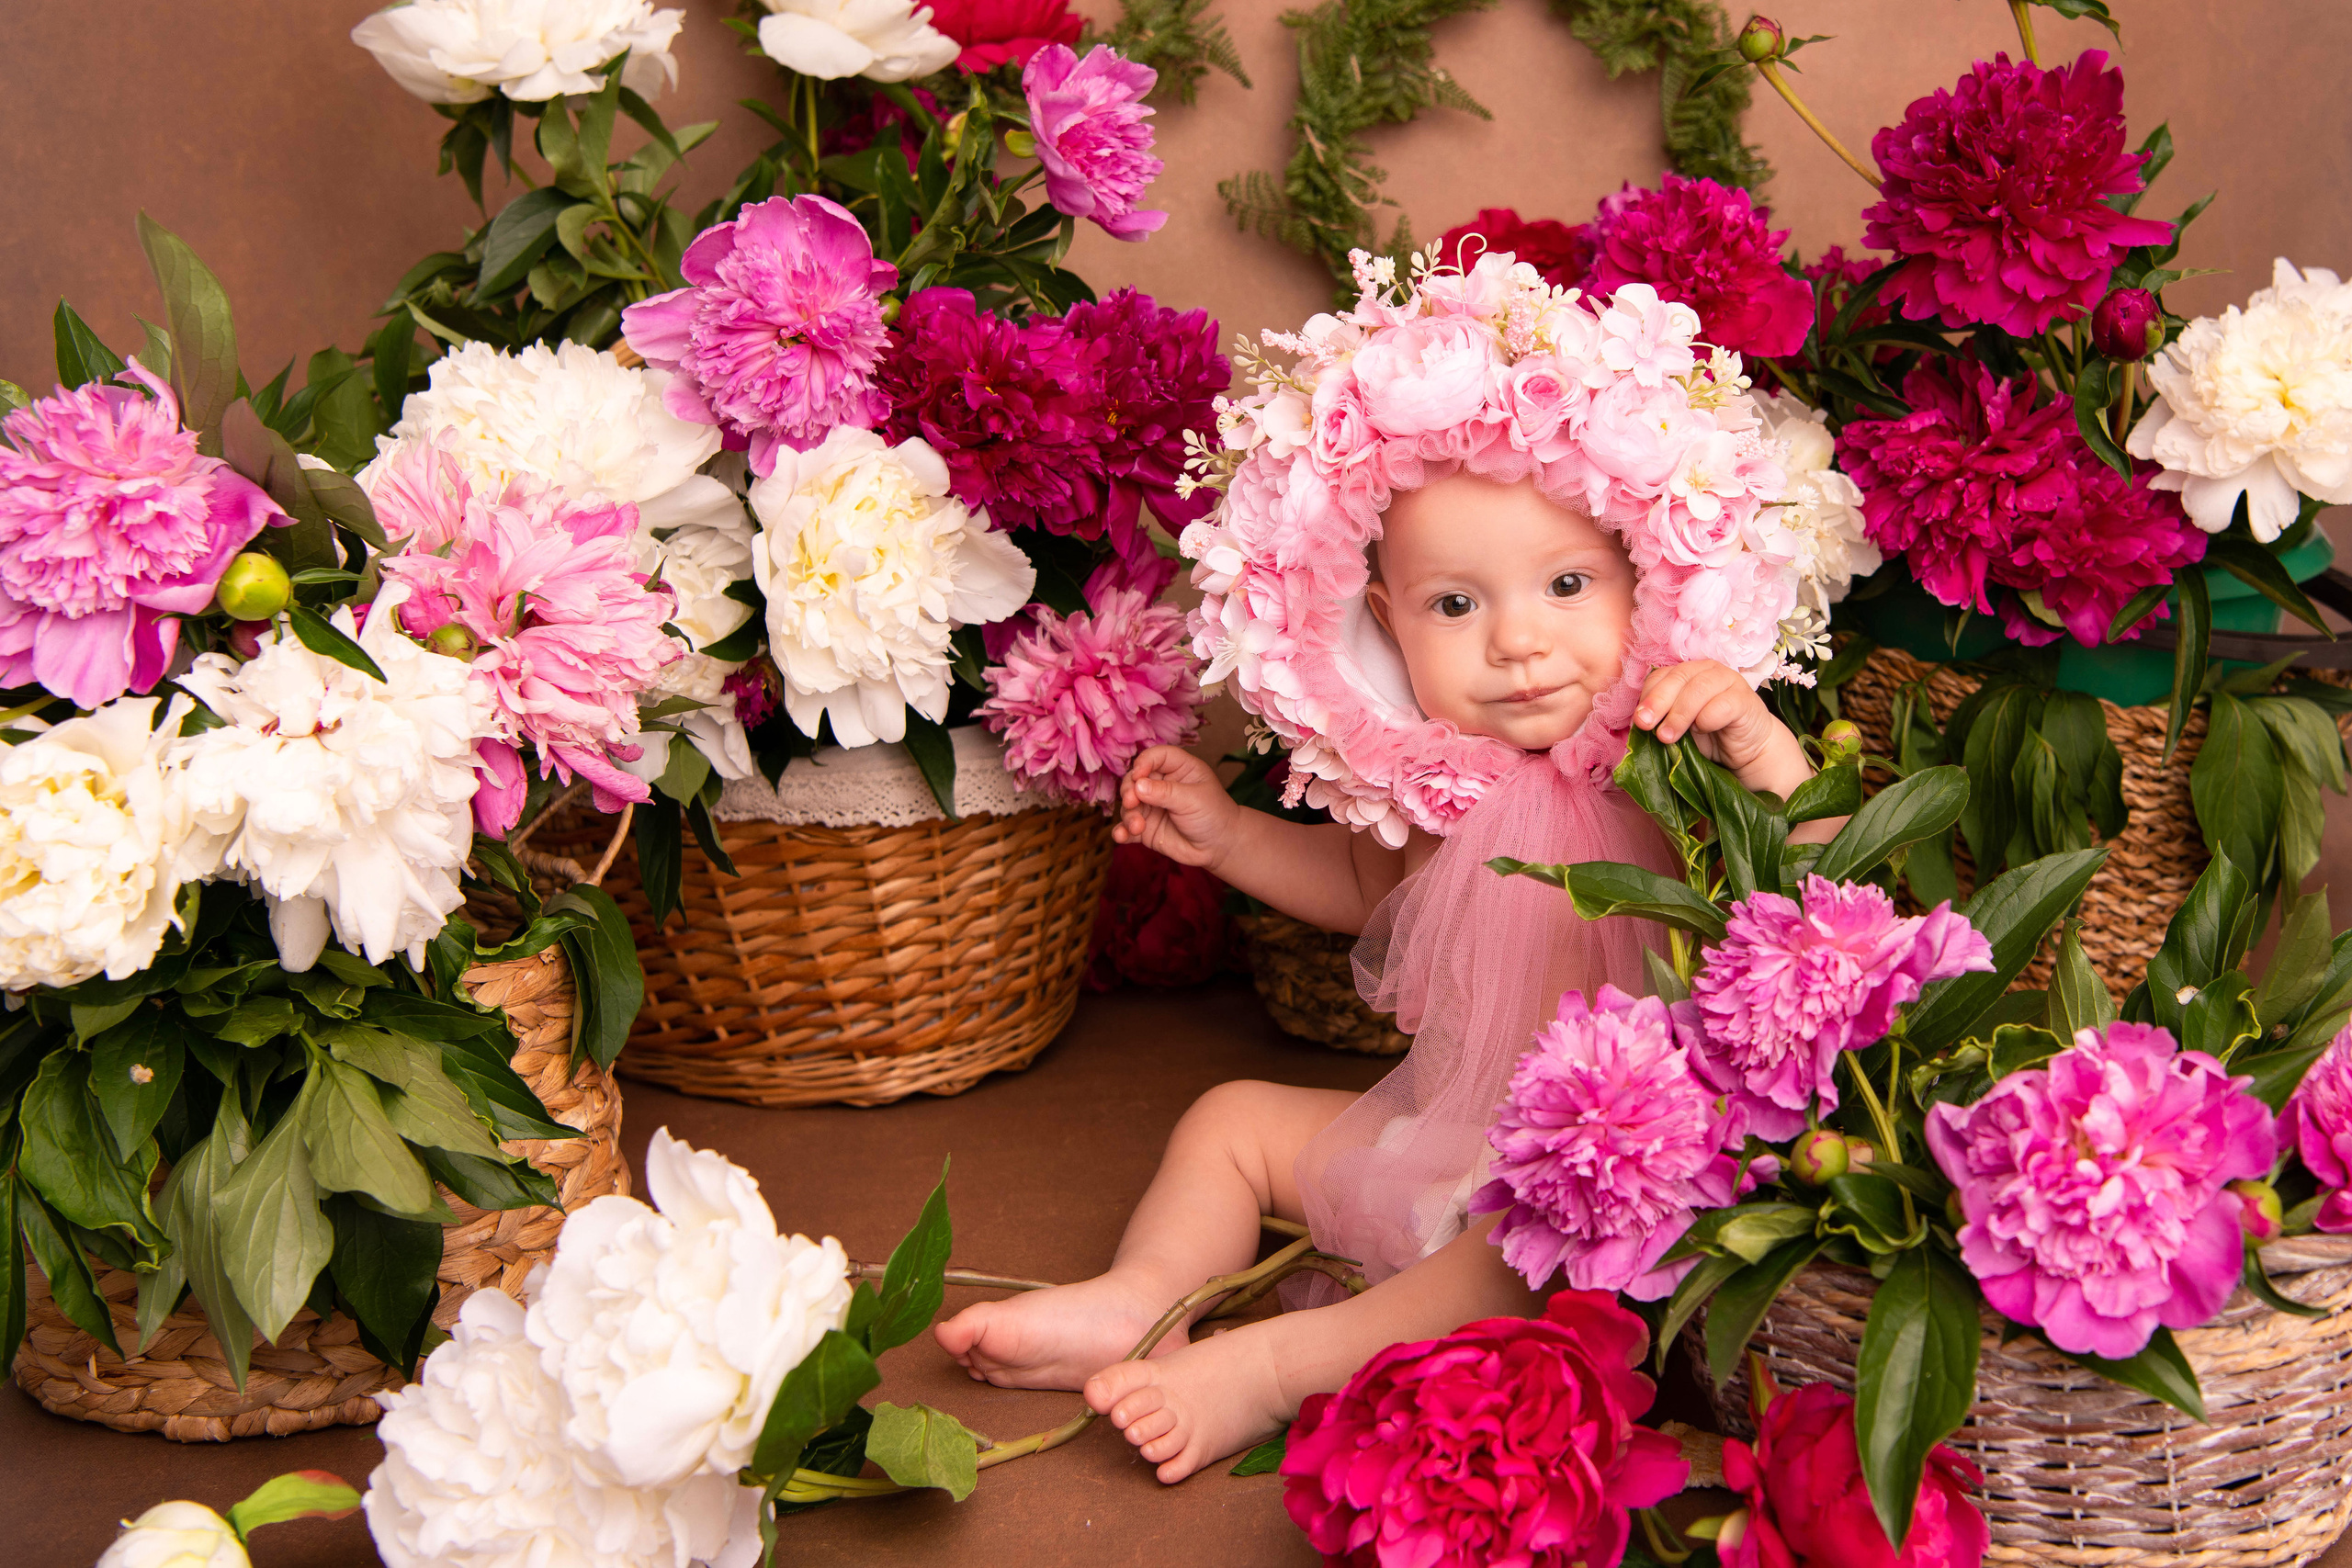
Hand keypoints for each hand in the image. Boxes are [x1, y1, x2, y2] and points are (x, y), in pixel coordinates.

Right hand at [1114, 746, 1241, 869]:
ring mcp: (1152, 807)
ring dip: (1128, 814)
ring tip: (1137, 827)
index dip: (1144, 762)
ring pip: (1129, 804)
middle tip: (1131, 802)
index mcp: (1178, 768)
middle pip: (1135, 779)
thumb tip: (1138, 785)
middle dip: (1129, 790)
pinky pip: (1127, 827)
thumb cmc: (1214, 815)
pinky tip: (1121, 836)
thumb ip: (1166, 792)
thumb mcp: (1194, 799)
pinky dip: (1121, 831)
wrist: (1220, 847)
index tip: (1138, 775)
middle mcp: (1162, 785)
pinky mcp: (1146, 827)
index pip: (1156, 756)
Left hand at [1634, 660, 1810, 795]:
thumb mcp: (1679, 727)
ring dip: (1679, 714)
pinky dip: (1708, 718)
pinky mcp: (1745, 699)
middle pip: (1677, 678)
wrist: (1748, 750)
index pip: (1661, 676)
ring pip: (1698, 689)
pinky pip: (1722, 704)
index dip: (1648, 696)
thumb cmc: (1710, 736)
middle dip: (1658, 702)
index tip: (1638, 720)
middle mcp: (1707, 670)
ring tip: (1668, 736)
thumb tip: (1639, 724)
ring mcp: (1729, 681)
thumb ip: (1661, 720)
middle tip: (1646, 725)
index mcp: (1687, 673)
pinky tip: (1703, 729)